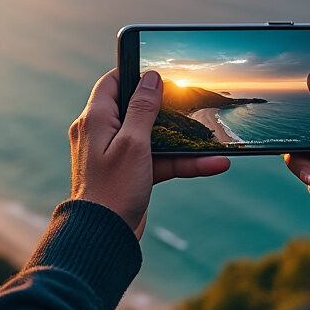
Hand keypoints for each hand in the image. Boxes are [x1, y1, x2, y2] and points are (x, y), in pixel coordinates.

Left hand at [68, 69, 229, 237]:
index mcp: (95, 119)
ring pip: (153, 138)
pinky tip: (214, 164)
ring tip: (215, 138)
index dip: (135, 73)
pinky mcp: (130, 173)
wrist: (103, 238)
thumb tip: (151, 77)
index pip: (113, 83)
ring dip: (183, 141)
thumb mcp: (133, 142)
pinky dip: (182, 162)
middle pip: (137, 109)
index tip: (159, 70)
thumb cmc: (112, 189)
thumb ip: (142, 108)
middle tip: (191, 100)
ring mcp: (116, 154)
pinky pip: (157, 160)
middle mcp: (102, 132)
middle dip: (167, 108)